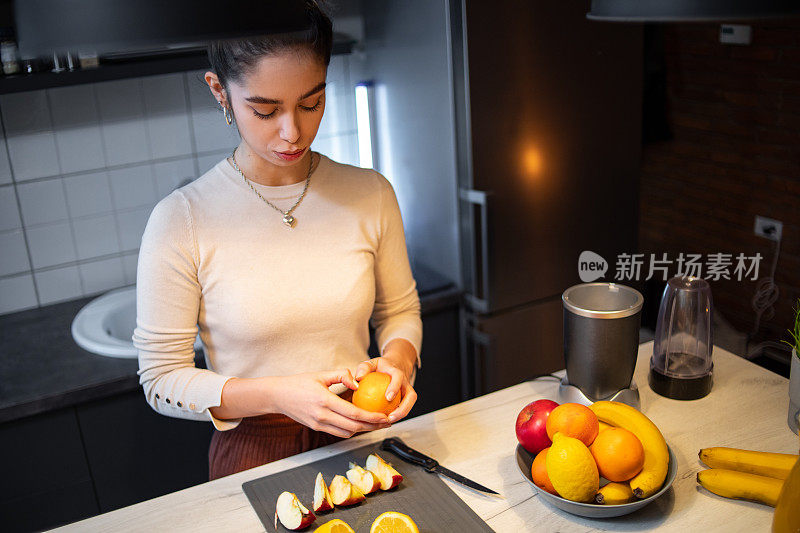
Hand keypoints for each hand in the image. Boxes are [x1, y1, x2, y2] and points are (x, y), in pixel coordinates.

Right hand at [268, 369, 390, 437]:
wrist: (278, 396)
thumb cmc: (299, 383)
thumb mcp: (321, 374)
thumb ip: (341, 376)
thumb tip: (358, 383)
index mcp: (325, 400)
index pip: (354, 413)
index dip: (371, 417)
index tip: (384, 416)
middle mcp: (322, 415)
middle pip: (354, 426)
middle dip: (372, 426)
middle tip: (386, 423)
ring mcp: (319, 424)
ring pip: (347, 432)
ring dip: (363, 430)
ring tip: (376, 424)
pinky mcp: (317, 427)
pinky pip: (338, 432)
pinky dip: (351, 430)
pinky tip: (359, 424)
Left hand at [354, 339, 417, 422]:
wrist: (394, 366)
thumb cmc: (380, 367)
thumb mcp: (371, 363)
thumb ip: (364, 368)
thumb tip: (358, 377)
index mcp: (397, 372)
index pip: (398, 378)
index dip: (395, 387)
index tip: (388, 397)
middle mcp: (405, 383)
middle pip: (411, 396)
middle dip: (403, 408)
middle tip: (390, 417)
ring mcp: (407, 391)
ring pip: (409, 404)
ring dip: (400, 415)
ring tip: (388, 422)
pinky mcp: (406, 399)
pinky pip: (403, 408)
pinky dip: (396, 416)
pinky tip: (384, 422)